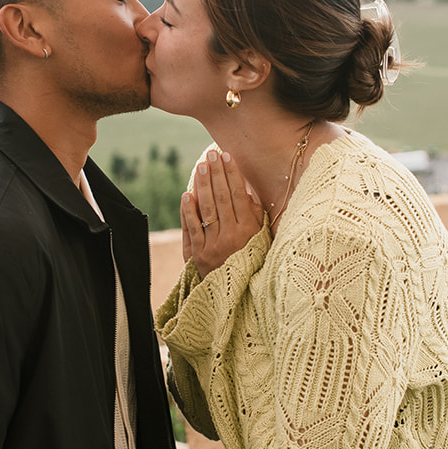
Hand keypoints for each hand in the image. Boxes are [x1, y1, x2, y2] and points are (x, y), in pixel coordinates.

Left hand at [182, 149, 264, 278]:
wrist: (234, 293)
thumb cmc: (250, 260)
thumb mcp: (260, 239)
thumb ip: (255, 215)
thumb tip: (246, 191)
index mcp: (249, 231)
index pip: (239, 196)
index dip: (232, 175)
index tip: (227, 156)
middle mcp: (232, 237)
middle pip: (222, 198)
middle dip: (216, 174)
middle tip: (211, 155)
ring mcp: (214, 246)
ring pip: (207, 210)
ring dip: (203, 186)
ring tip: (201, 166)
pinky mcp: (198, 255)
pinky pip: (192, 228)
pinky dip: (189, 211)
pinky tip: (187, 194)